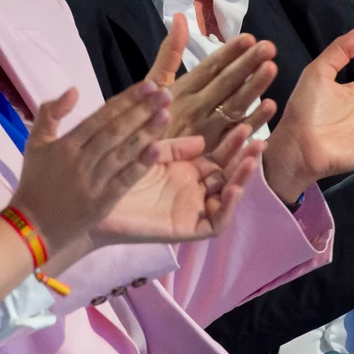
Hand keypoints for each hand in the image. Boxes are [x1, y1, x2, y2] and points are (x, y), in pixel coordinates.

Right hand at [6, 83, 170, 255]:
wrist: (33, 226)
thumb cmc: (35, 182)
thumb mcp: (35, 143)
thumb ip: (50, 113)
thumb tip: (74, 89)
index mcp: (66, 145)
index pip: (101, 116)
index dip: (125, 100)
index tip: (147, 86)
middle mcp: (81, 160)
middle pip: (116, 131)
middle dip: (142, 110)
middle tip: (165, 94)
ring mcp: (93, 182)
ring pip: (123, 153)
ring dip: (147, 132)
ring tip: (166, 114)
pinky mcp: (103, 203)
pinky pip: (125, 180)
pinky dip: (141, 165)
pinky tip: (158, 149)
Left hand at [94, 126, 265, 243]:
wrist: (95, 199)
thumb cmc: (120, 174)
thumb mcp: (152, 153)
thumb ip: (177, 148)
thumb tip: (204, 142)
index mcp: (189, 171)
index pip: (220, 156)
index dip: (234, 143)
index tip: (246, 124)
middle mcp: (195, 191)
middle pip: (229, 175)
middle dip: (245, 158)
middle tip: (259, 140)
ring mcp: (193, 210)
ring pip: (228, 198)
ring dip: (243, 180)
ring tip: (251, 160)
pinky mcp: (187, 229)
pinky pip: (215, 222)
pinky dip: (227, 207)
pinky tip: (232, 188)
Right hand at [144, 15, 278, 146]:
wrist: (141, 161)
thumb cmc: (150, 119)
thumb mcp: (153, 85)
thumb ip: (169, 52)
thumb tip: (180, 18)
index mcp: (182, 90)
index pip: (210, 67)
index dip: (230, 52)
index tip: (249, 38)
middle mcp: (195, 108)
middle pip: (226, 83)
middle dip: (247, 63)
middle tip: (269, 47)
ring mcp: (207, 131)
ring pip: (235, 106)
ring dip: (254, 87)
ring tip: (271, 68)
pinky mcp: (214, 152)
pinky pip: (236, 134)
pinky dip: (254, 121)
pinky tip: (269, 107)